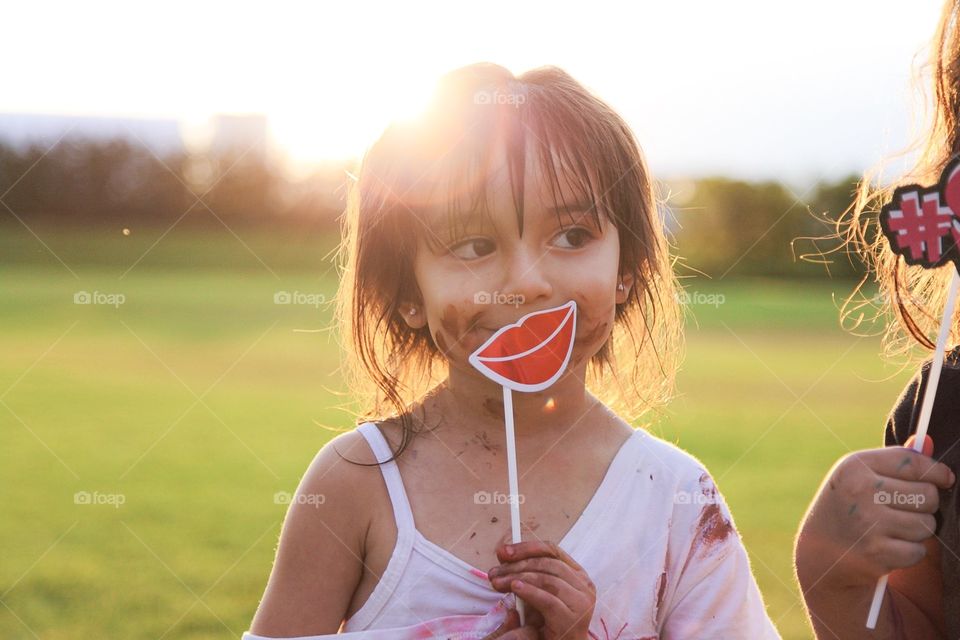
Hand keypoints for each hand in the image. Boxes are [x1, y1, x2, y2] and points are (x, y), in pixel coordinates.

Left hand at [488, 540, 594, 639]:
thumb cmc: (548, 622)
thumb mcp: (535, 593)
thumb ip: (523, 573)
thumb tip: (503, 552)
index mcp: (577, 574)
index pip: (551, 550)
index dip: (526, 547)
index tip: (502, 552)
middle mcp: (583, 585)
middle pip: (547, 563)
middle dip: (517, 565)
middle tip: (493, 572)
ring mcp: (580, 602)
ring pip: (547, 580)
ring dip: (517, 577)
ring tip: (498, 583)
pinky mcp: (572, 620)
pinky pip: (548, 601)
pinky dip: (529, 592)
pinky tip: (515, 588)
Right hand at [796, 435, 954, 590]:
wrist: (816, 553)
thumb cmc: (845, 508)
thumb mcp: (859, 477)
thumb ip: (894, 461)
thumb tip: (927, 441)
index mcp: (855, 467)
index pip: (913, 462)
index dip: (936, 471)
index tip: (944, 478)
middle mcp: (860, 491)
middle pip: (928, 494)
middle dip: (925, 504)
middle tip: (906, 509)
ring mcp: (868, 522)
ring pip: (927, 524)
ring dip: (918, 529)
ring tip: (895, 529)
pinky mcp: (876, 553)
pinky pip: (918, 550)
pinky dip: (909, 552)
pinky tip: (889, 547)